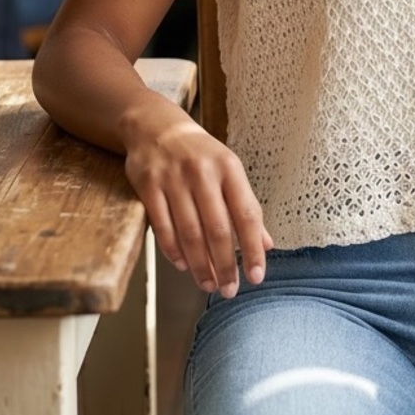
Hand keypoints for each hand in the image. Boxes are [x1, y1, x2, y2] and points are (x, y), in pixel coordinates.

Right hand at [122, 105, 273, 297]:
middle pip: (217, 229)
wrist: (155, 125)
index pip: (247, 215)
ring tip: (208, 284)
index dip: (252, 249)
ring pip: (189, 232)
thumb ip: (245, 207)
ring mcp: (173, 178)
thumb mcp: (228, 171)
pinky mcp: (148, 185)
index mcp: (229, 168)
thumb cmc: (199, 154)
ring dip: (200, 264)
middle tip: (229, 289)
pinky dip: (173, 250)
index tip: (256, 276)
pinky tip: (183, 265)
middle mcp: (203, 172)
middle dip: (225, 264)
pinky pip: (162, 226)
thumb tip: (265, 244)